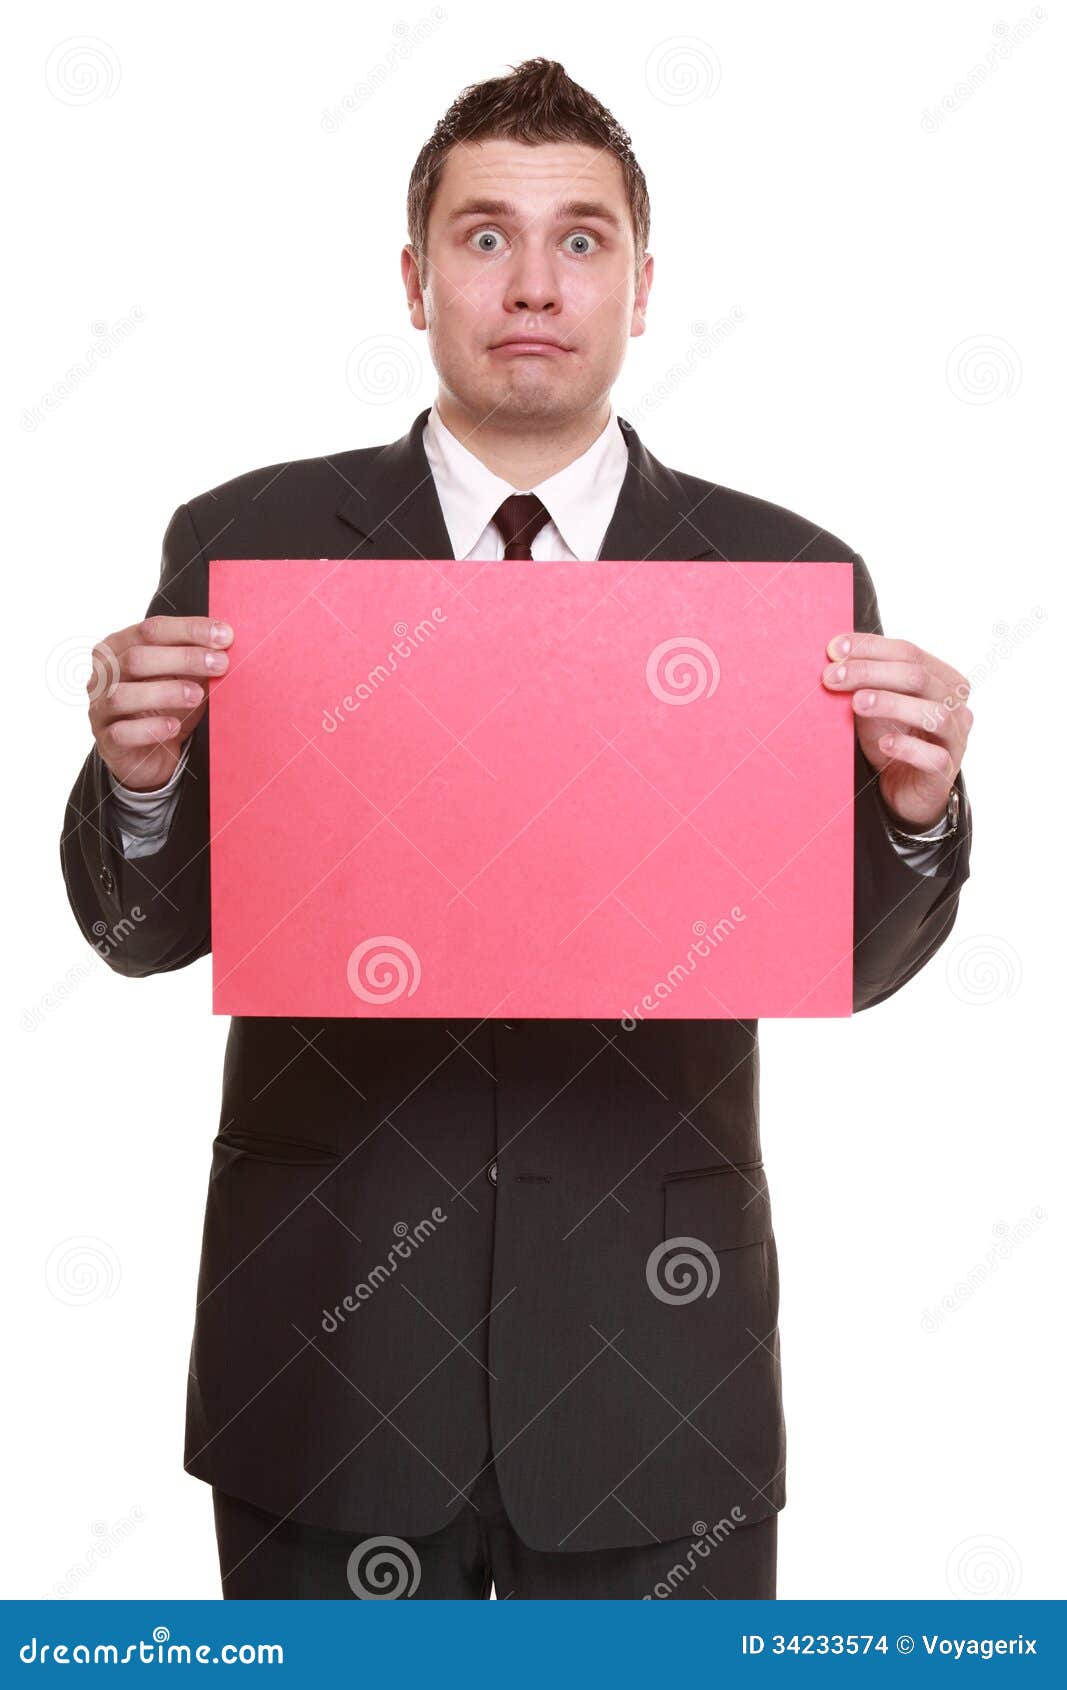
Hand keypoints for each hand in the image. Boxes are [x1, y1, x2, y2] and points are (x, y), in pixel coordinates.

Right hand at [88, 614, 232, 791]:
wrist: (149, 756)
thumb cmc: (165, 707)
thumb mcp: (182, 678)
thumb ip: (196, 660)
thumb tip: (227, 643)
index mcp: (118, 648)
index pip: (150, 630)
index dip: (188, 630)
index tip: (225, 635)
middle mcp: (104, 675)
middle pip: (136, 658)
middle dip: (183, 658)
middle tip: (220, 664)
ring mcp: (100, 708)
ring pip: (122, 695)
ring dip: (165, 692)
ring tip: (197, 696)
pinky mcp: (107, 741)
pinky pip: (122, 733)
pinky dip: (149, 729)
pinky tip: (173, 726)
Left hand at [821, 631, 971, 828]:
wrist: (904, 789)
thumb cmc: (891, 739)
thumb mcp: (874, 705)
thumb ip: (863, 682)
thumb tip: (833, 657)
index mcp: (941, 679)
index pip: (908, 652)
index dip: (870, 648)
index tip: (833, 650)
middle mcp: (954, 705)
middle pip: (918, 677)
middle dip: (870, 672)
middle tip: (833, 677)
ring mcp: (954, 738)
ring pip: (933, 713)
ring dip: (892, 703)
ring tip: (857, 704)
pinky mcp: (946, 770)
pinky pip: (933, 756)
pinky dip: (907, 747)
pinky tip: (884, 743)